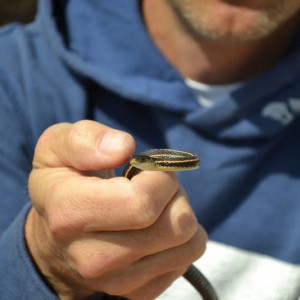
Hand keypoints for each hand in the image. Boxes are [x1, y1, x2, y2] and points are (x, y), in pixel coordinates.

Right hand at [25, 120, 206, 299]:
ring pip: (188, 242)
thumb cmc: (62, 184)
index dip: (159, 176)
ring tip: (156, 204)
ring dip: (181, 213)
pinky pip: (186, 259)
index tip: (147, 167)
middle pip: (175, 224)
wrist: (54, 239)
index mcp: (70, 213)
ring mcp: (118, 281)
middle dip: (174, 192)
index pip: (142, 201)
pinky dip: (180, 237)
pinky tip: (155, 228)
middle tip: (155, 183)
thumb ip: (85, 140)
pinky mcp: (138, 291)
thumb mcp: (56, 147)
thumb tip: (123, 148)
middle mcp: (93, 257)